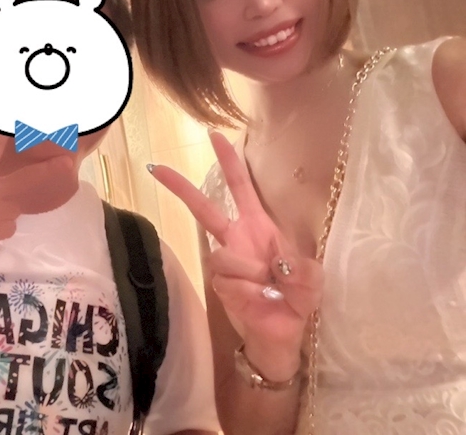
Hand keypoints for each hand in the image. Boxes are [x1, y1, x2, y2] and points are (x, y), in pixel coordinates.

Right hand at [150, 132, 323, 376]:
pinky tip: (261, 298)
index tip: (215, 136)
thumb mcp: (313, 278)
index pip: (240, 187)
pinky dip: (250, 290)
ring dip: (249, 270)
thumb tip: (276, 261)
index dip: (229, 162)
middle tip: (157, 167)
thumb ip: (302, 266)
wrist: (283, 334)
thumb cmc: (298, 299)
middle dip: (180, 187)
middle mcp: (236, 239)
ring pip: (222, 254)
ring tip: (269, 285)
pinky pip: (228, 280)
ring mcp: (226, 262)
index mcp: (258, 226)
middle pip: (203, 208)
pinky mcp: (220, 285)